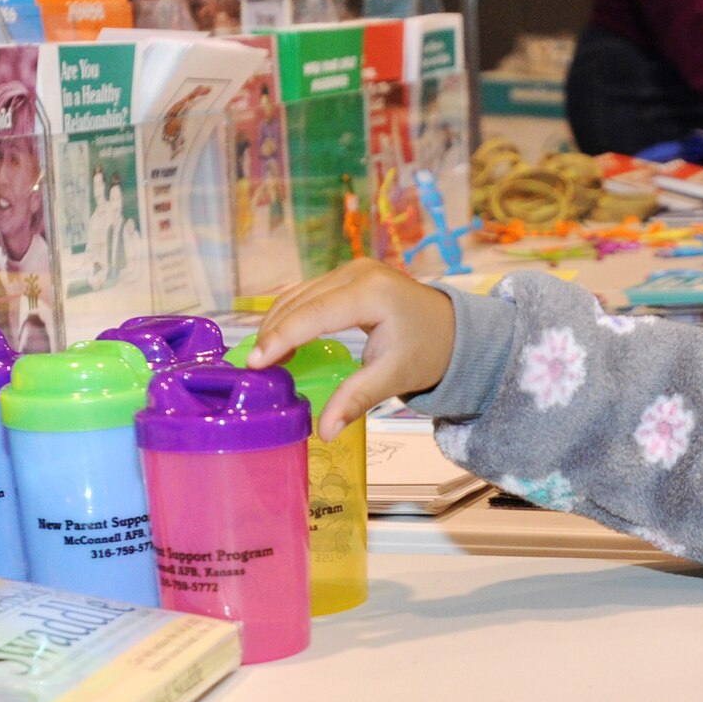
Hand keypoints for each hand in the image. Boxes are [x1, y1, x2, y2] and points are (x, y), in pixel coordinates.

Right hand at [250, 260, 456, 439]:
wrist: (454, 330)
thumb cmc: (429, 350)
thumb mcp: (394, 376)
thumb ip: (357, 399)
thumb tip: (325, 431)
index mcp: (371, 293)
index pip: (314, 313)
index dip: (281, 337)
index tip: (255, 362)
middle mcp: (357, 273)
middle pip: (299, 302)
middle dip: (271, 333)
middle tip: (248, 369)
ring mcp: (351, 270)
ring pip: (297, 295)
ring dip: (275, 325)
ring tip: (259, 360)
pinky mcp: (347, 276)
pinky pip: (307, 294)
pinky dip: (288, 316)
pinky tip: (276, 342)